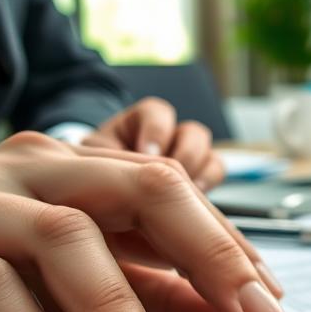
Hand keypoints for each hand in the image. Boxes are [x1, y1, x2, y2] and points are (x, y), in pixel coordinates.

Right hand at [0, 132, 283, 311]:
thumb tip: (224, 309)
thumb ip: (141, 283)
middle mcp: (19, 171)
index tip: (269, 299)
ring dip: (117, 304)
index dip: (226, 242)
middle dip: (206, 251)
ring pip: (60, 235)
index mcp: (65, 167)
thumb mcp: (65, 272)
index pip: (169, 189)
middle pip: (136, 188)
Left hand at [82, 97, 225, 190]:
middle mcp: (170, 135)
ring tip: (185, 191)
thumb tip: (129, 171)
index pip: (156, 112)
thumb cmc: (95, 169)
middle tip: (172, 175)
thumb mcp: (95, 157)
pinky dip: (208, 184)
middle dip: (185, 154)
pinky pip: (215, 173)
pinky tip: (193, 199)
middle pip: (193, 132)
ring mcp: (187, 156)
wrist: (99, 191)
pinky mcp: (197, 175)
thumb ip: (109, 156)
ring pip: (210, 153)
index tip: (147, 153)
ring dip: (200, 171)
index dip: (157, 131)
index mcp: (141, 121)